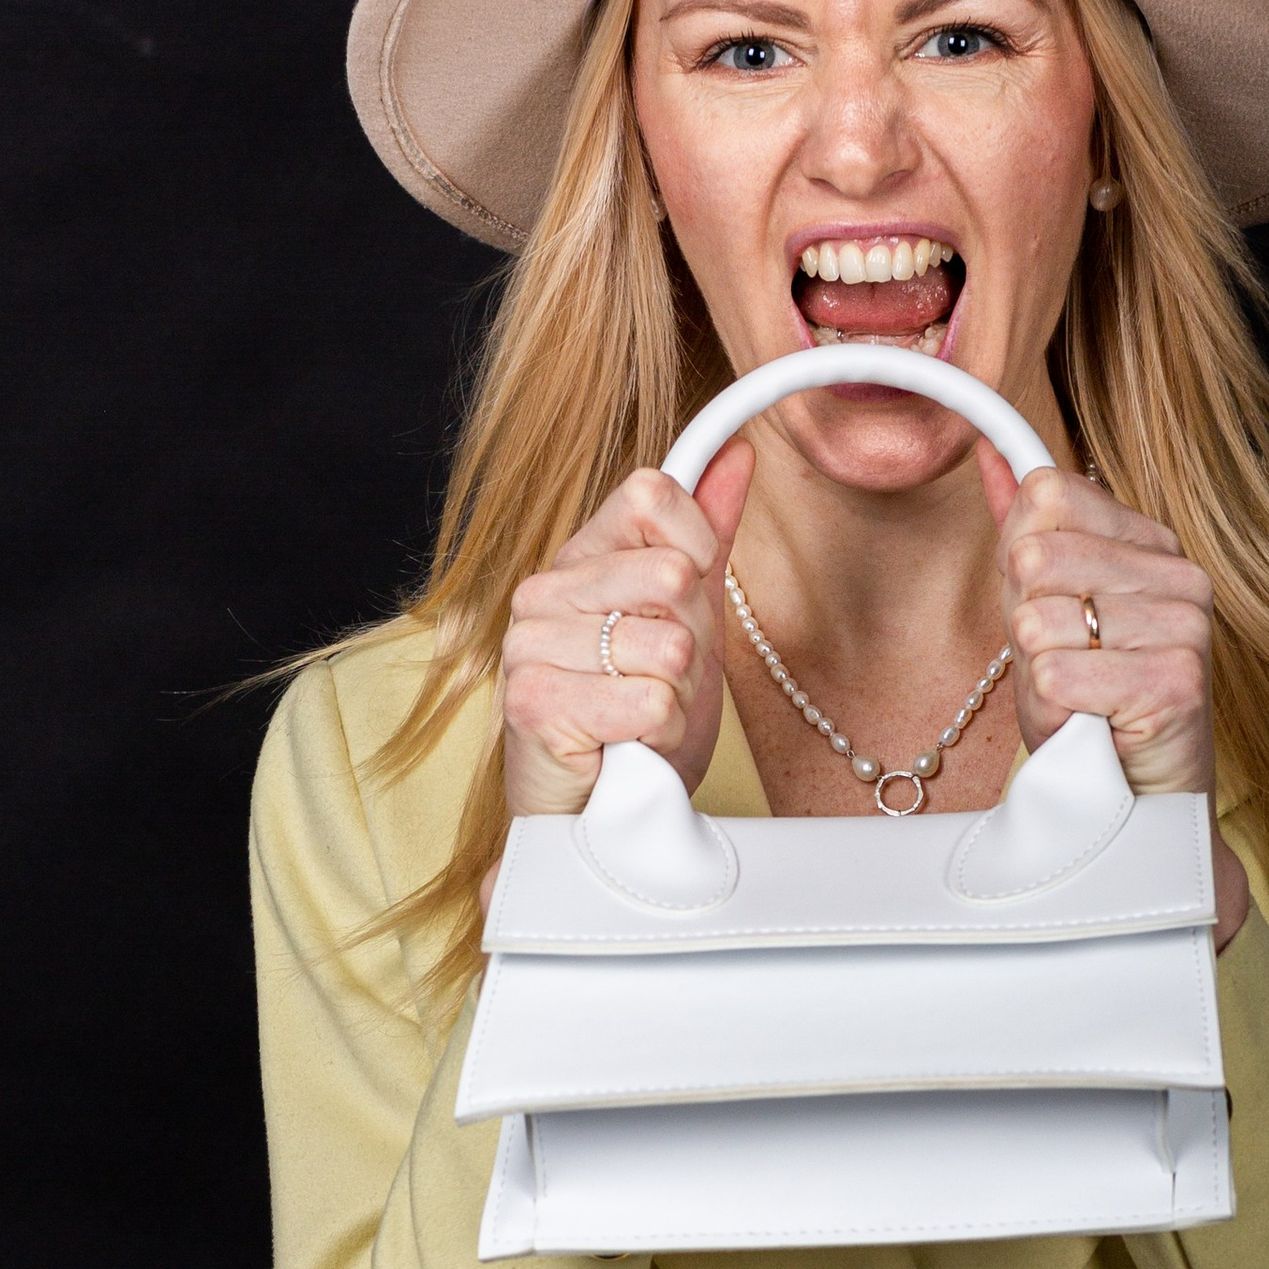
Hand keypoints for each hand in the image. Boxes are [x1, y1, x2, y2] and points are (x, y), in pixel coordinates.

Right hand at [496, 437, 754, 820]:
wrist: (601, 813)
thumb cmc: (636, 720)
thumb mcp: (688, 618)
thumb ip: (707, 534)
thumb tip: (738, 455)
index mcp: (578, 559)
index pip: (654, 495)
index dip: (698, 551)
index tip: (687, 603)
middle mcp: (542, 592)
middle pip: (671, 573)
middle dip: (691, 641)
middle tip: (662, 680)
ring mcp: (530, 646)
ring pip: (667, 646)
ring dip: (676, 696)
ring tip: (642, 717)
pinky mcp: (534, 703)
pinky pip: (651, 701)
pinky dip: (659, 734)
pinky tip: (628, 744)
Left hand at [973, 446, 1251, 946]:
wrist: (1134, 806)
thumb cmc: (1090, 709)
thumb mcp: (1043, 610)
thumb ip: (1022, 531)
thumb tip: (985, 450)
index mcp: (1152, 543)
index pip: (1046, 495)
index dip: (1021, 568)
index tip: (1053, 617)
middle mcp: (1181, 573)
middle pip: (1034, 558)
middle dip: (1027, 627)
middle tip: (1066, 669)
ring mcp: (1186, 626)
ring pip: (1040, 623)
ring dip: (1041, 678)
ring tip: (1081, 702)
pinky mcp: (1176, 681)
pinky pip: (1056, 676)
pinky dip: (1054, 713)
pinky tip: (1090, 726)